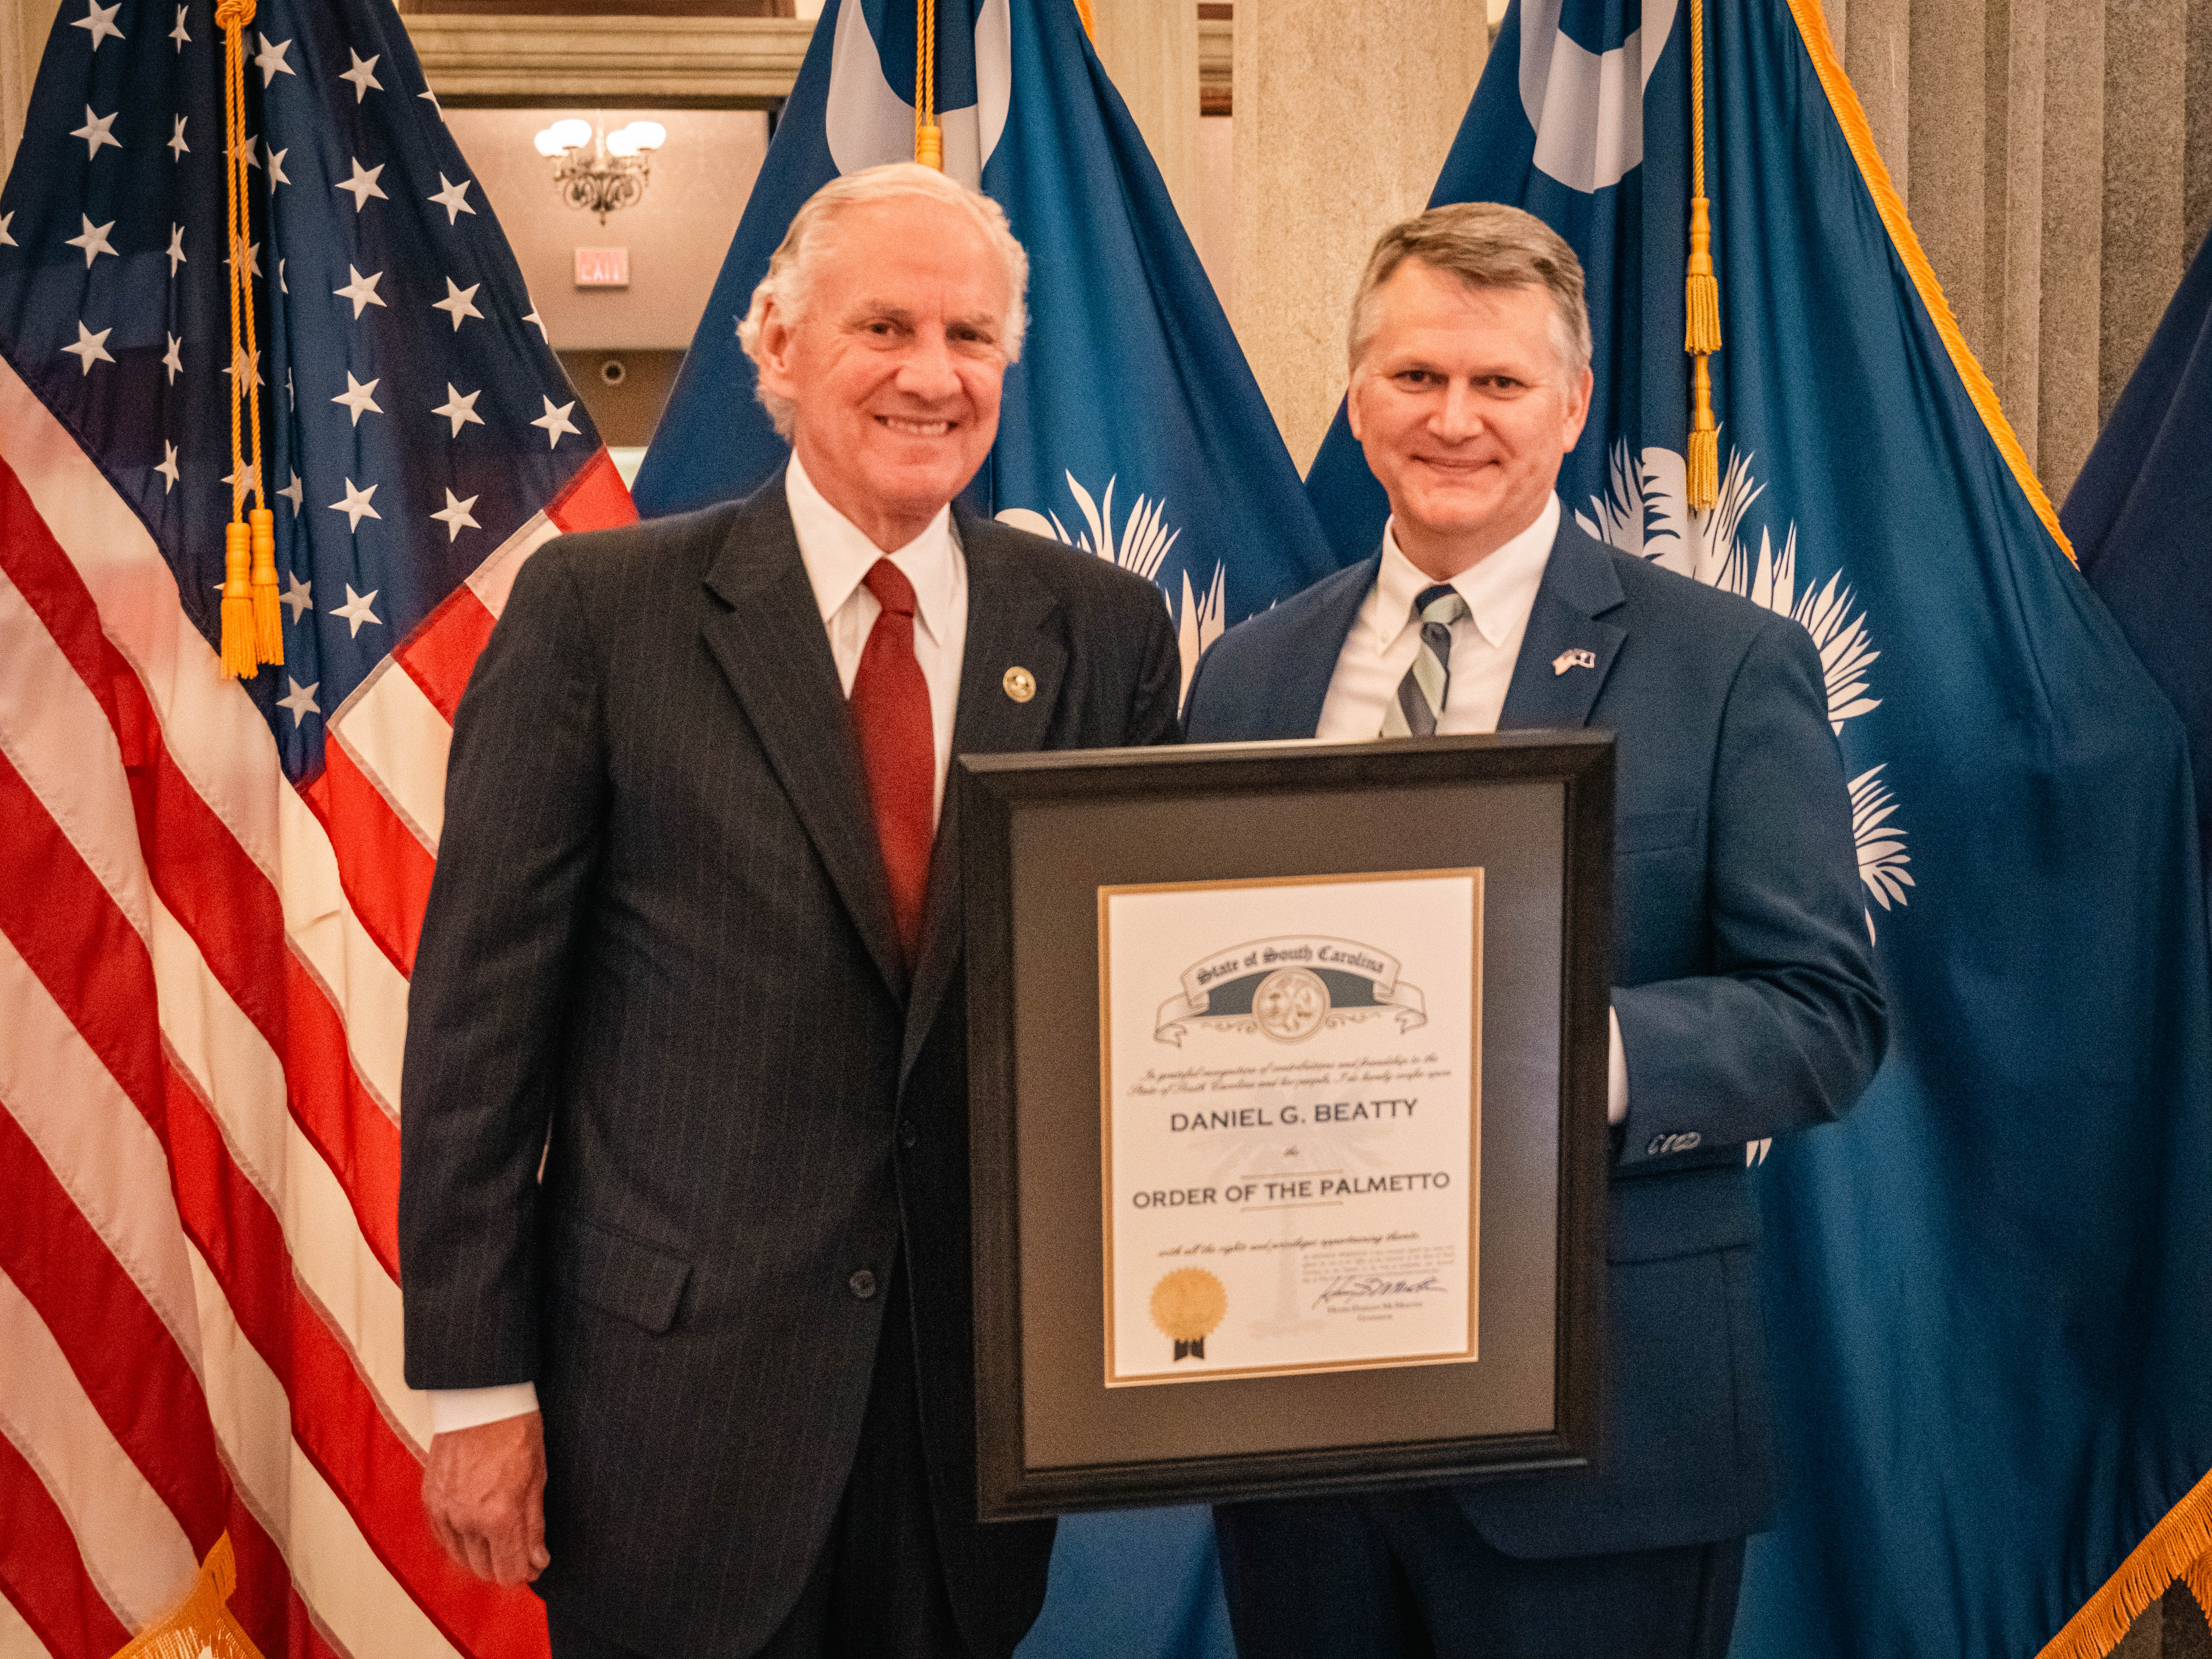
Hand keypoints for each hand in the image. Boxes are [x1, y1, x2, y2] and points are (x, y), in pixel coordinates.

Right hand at [422, 1410, 549, 1584]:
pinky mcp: (430, 1500)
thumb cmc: (515, 1433)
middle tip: (519, 1550)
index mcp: (499, 1516)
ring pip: (461, 1558)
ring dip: (481, 1555)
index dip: (524, 1572)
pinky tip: (475, 1528)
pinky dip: (460, 1540)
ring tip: (499, 1536)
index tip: (534, 1562)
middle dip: (504, 1565)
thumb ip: (533, 1527)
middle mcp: (467, 1520)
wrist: (480, 1400)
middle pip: (483, 1570)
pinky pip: (443, 1538)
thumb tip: (536, 1562)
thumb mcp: (537, 1479)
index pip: (508, 1572)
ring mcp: (445, 1511)